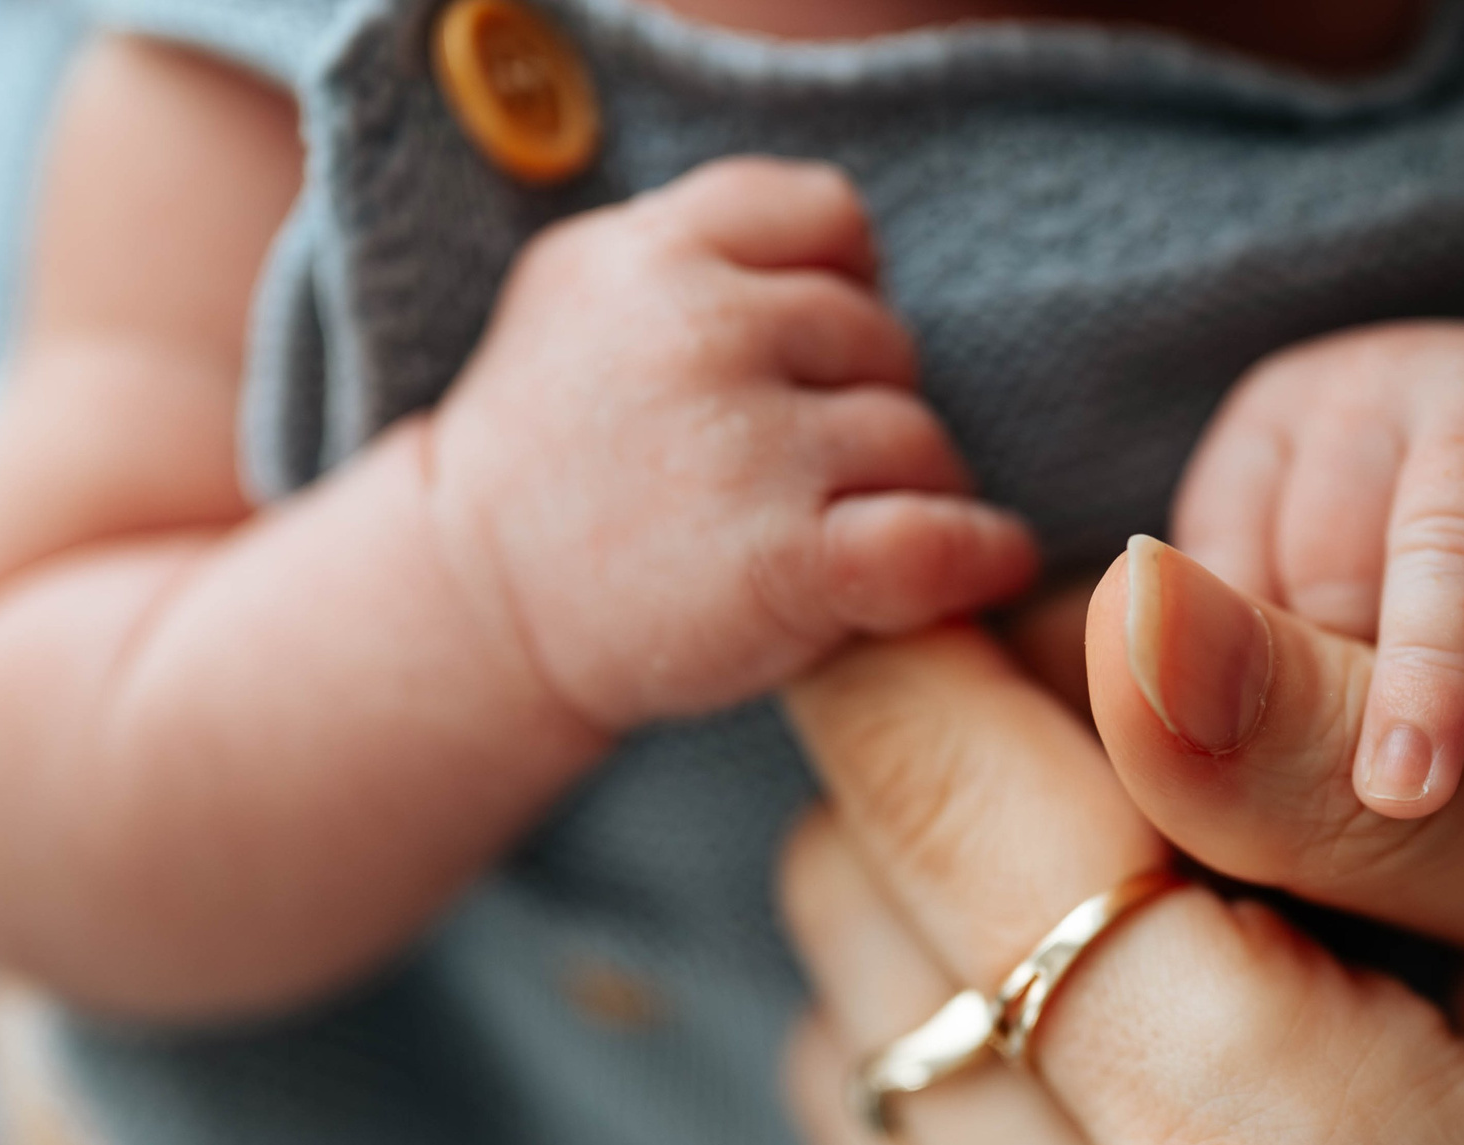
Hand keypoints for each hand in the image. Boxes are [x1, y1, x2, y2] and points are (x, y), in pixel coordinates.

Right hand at [426, 156, 1036, 732]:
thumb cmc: (553, 461)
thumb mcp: (585, 294)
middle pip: (883, 337)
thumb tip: (863, 262)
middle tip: (806, 473)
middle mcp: (699, 331)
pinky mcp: (785, 562)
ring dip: (910, 490)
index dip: (844, 286)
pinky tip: (987, 562)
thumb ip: (707, 253)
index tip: (812, 357)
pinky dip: (981, 552)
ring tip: (840, 532)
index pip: (830, 217)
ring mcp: (745, 448)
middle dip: (865, 403)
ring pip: (917, 439)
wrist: (476, 609)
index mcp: (653, 251)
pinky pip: (941, 537)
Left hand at [773, 543, 1463, 1144]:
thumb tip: (1126, 603)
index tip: (947, 564)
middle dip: (954, 778)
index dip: (914, 658)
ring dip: (950, 928)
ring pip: (855, 1065)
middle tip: (1157, 734)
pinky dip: (966, 1075)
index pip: (959, 833)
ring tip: (1179, 904)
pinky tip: (1137, 1051)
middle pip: (871, 940)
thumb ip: (1369, 758)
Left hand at [1171, 321, 1463, 812]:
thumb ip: (1269, 662)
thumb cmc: (1444, 555)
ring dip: (1421, 677)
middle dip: (1319, 691)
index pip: (1216, 568)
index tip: (1231, 798)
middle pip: (1319, 552)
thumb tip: (1194, 783)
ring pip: (1440, 542)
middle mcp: (1358, 395)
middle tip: (1313, 816)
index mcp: (1265, 434)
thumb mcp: (1338, 582)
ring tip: (1410, 795)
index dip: (1228, 690)